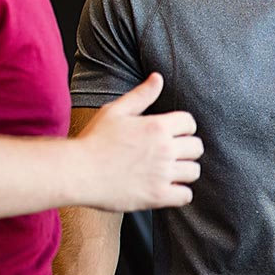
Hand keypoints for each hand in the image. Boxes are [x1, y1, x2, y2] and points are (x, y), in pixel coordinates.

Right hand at [76, 73, 203, 210]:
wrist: (77, 171)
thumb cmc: (94, 140)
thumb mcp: (116, 111)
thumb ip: (141, 95)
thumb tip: (158, 78)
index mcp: (157, 126)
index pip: (190, 123)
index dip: (183, 128)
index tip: (173, 134)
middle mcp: (164, 149)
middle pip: (196, 147)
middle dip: (187, 149)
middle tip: (172, 153)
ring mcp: (162, 174)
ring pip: (193, 172)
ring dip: (184, 171)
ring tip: (170, 171)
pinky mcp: (157, 197)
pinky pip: (185, 196)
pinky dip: (180, 193)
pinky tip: (168, 189)